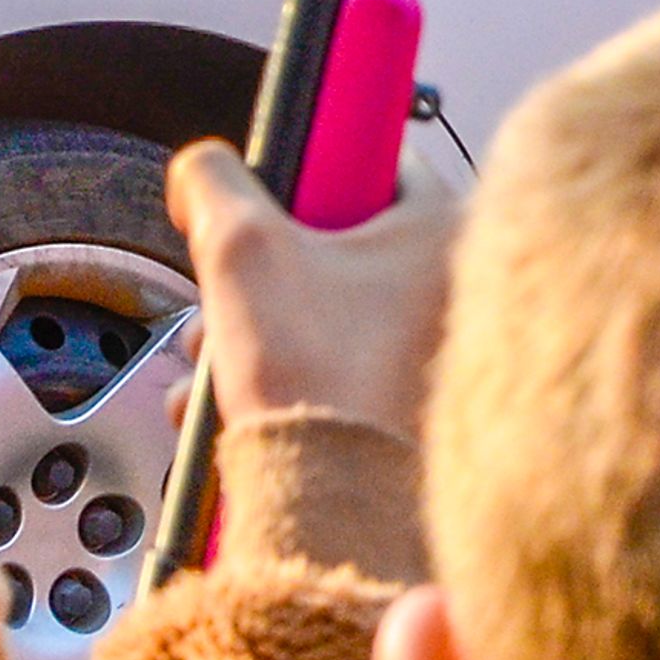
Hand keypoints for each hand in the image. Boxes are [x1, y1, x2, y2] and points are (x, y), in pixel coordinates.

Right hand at [167, 141, 462, 443]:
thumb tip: (201, 171)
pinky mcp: (408, 404)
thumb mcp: (241, 248)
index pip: (368, 156)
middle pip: (333, 242)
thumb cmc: (317, 378)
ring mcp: (436, 350)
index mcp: (443, 227)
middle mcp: (458, 283)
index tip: (263, 202)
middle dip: (257, 274)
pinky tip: (229, 403)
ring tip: (214, 363)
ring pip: (321, 310)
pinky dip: (277, 377)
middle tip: (224, 300)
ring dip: (251, 329)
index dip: (299, 171)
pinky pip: (330, 366)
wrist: (338, 503)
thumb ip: (212, 182)